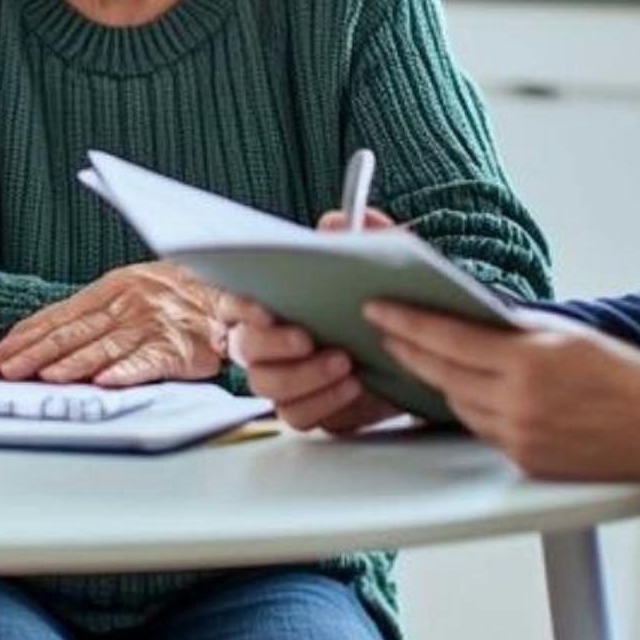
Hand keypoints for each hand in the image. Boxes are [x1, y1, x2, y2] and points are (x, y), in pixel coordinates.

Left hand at [0, 263, 226, 385]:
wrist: (228, 292)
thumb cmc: (173, 295)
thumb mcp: (127, 290)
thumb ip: (90, 312)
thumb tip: (42, 337)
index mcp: (108, 290)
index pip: (55, 317)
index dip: (22, 338)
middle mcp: (124, 305)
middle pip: (71, 333)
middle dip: (33, 354)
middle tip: (3, 371)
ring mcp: (149, 326)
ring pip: (102, 347)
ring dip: (71, 364)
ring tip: (44, 378)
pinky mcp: (175, 349)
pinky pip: (146, 362)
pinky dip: (125, 372)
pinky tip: (105, 383)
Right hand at [255, 209, 414, 434]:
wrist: (407, 349)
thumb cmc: (374, 301)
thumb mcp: (374, 263)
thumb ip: (357, 237)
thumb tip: (335, 223)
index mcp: (267, 303)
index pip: (232, 302)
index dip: (241, 306)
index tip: (265, 308)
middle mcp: (266, 344)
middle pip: (245, 349)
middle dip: (274, 345)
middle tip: (307, 337)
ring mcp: (283, 379)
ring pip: (267, 386)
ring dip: (304, 376)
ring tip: (345, 362)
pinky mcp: (306, 408)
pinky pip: (298, 416)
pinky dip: (324, 402)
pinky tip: (352, 385)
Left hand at [363, 302, 639, 482]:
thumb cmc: (627, 375)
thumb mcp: (569, 334)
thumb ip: (516, 330)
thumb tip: (472, 319)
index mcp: (527, 363)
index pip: (447, 338)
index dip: (407, 322)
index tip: (379, 309)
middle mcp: (516, 404)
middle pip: (441, 374)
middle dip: (408, 350)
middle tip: (385, 330)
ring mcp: (518, 437)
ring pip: (457, 404)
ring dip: (438, 381)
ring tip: (421, 357)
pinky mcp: (525, 462)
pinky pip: (482, 429)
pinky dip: (471, 408)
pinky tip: (466, 391)